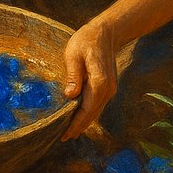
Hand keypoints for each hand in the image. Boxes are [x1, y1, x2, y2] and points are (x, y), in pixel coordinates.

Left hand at [60, 21, 117, 139]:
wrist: (106, 34)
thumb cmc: (86, 41)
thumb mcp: (73, 54)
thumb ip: (73, 75)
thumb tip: (71, 97)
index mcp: (100, 83)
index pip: (87, 110)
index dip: (75, 124)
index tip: (65, 135)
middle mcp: (108, 90)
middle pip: (92, 114)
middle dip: (78, 127)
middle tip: (63, 138)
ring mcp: (109, 90)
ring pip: (96, 111)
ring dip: (83, 123)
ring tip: (69, 132)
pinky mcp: (107, 88)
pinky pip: (97, 105)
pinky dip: (88, 114)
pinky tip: (79, 118)